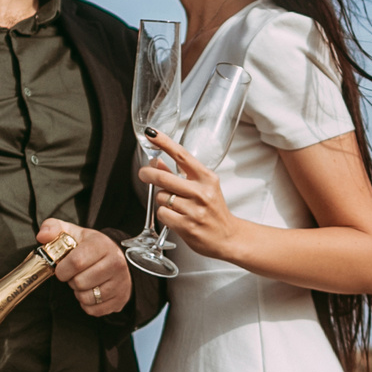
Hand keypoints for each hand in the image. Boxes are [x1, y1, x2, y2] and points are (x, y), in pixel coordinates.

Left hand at [40, 218, 128, 314]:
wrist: (117, 258)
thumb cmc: (90, 247)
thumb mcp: (73, 233)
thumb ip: (53, 228)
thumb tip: (41, 236)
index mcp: (102, 245)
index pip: (76, 262)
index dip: (62, 269)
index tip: (61, 268)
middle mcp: (116, 263)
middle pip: (79, 282)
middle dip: (71, 280)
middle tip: (75, 274)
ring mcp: (121, 283)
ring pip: (86, 298)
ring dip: (79, 293)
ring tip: (84, 282)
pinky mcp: (120, 299)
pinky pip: (94, 310)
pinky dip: (87, 304)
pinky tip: (91, 291)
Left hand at [139, 132, 243, 261]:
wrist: (228, 237)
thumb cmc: (214, 211)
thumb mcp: (202, 188)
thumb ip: (180, 175)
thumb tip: (157, 162)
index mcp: (207, 178)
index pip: (182, 155)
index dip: (164, 143)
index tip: (151, 134)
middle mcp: (202, 192)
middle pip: (164, 178)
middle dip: (148, 174)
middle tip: (144, 174)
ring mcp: (195, 210)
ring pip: (162, 198)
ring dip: (162, 200)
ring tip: (175, 206)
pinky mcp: (187, 227)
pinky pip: (163, 214)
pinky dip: (164, 215)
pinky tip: (175, 218)